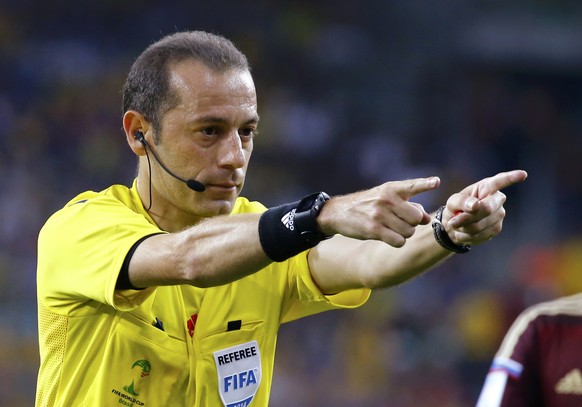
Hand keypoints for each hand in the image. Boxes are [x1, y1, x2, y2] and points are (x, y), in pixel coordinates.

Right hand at [318, 177, 440, 246]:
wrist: (338, 212)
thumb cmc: (366, 205)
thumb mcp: (384, 197)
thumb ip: (408, 205)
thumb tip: (427, 218)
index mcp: (391, 189)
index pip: (412, 186)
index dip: (425, 184)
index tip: (436, 182)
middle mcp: (386, 199)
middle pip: (416, 218)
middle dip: (413, 224)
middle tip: (401, 222)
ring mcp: (380, 214)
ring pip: (409, 231)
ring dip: (404, 234)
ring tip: (391, 229)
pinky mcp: (374, 229)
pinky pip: (399, 241)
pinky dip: (397, 242)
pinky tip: (388, 237)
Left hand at [442, 170, 527, 245]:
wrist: (454, 226)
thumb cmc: (455, 208)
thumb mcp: (453, 202)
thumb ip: (462, 201)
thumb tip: (476, 205)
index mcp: (486, 187)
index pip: (499, 181)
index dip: (511, 178)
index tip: (522, 174)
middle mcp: (497, 199)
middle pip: (486, 208)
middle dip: (466, 217)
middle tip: (453, 222)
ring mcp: (499, 214)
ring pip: (481, 224)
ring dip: (464, 228)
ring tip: (457, 225)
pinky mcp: (496, 228)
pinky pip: (480, 235)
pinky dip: (466, 236)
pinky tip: (462, 233)